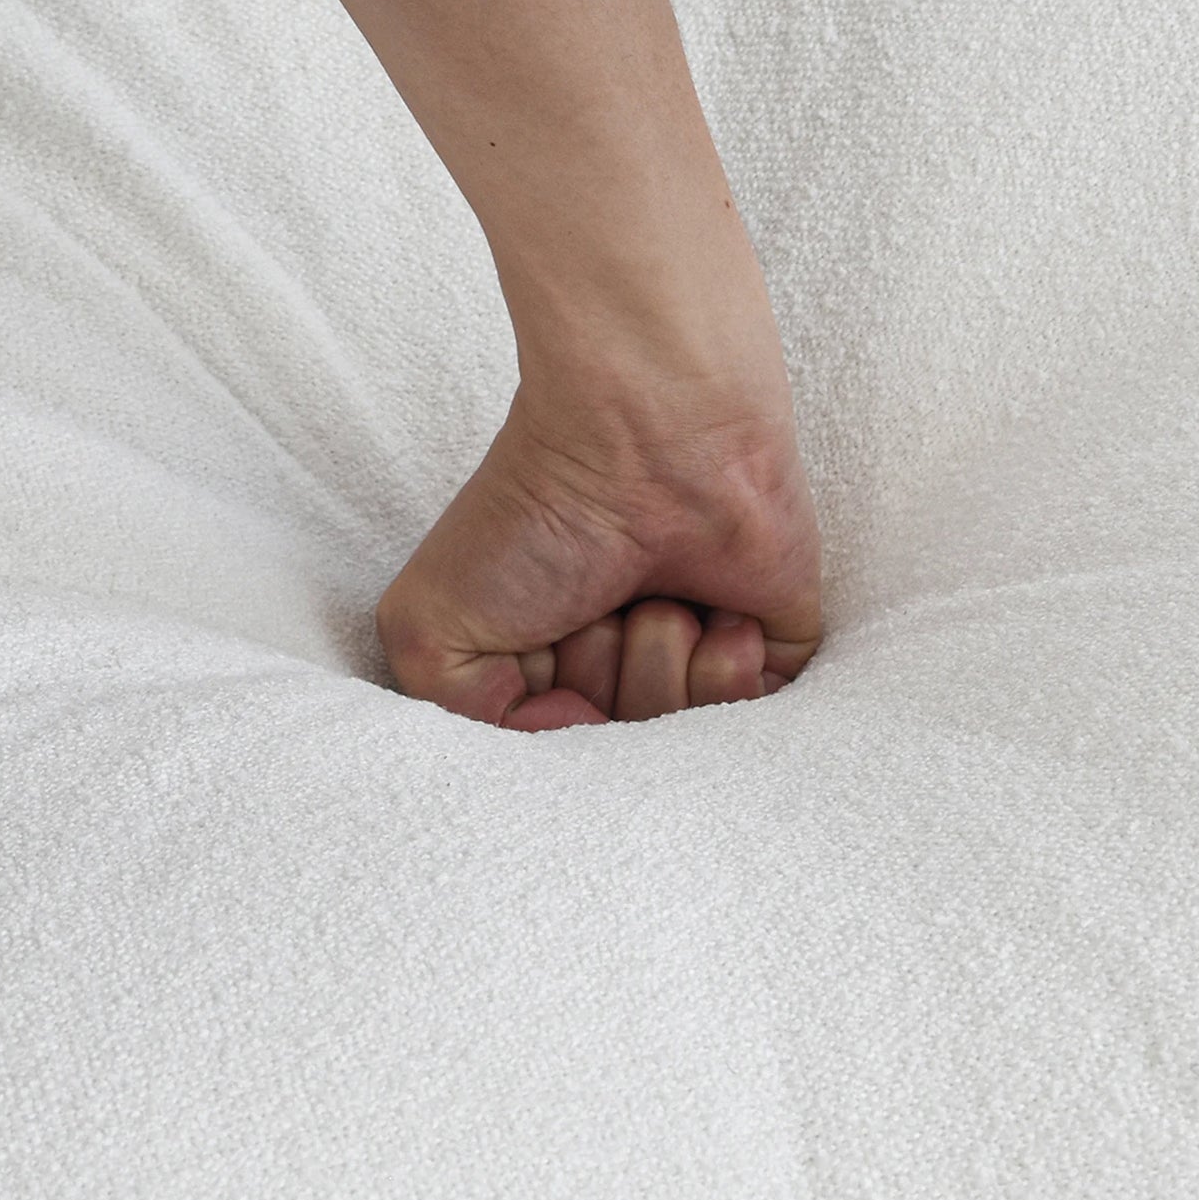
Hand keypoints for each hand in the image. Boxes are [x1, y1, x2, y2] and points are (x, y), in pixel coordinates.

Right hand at [375, 369, 822, 728]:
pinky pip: (758, 719)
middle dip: (598, 684)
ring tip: (648, 590)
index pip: (552, 757)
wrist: (644, 441)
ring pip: (687, 742)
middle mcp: (622, 662)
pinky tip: (714, 608)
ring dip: (657, 661)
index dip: (541, 716)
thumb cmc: (537, 513)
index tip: (538, 644)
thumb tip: (573, 735)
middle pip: (618, 757)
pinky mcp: (770, 647)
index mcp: (547, 659)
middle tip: (591, 602)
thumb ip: (458, 718)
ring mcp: (697, 656)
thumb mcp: (427, 630)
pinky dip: (727, 669)